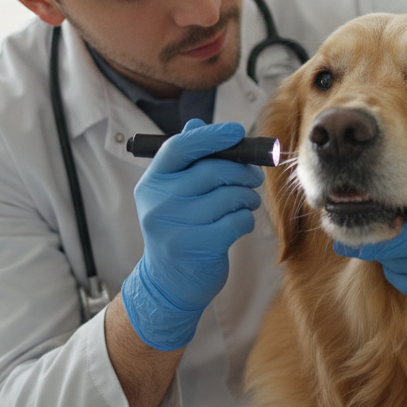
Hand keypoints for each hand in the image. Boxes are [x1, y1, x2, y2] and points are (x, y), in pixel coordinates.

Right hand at [121, 119, 263, 349]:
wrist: (168, 282)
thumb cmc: (178, 228)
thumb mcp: (172, 194)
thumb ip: (186, 161)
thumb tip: (197, 123)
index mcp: (152, 183)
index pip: (180, 147)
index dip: (212, 136)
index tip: (238, 132)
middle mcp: (159, 203)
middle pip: (213, 170)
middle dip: (242, 171)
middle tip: (254, 177)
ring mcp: (177, 226)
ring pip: (230, 196)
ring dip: (246, 197)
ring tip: (245, 202)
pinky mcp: (198, 247)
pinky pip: (237, 221)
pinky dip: (245, 219)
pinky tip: (239, 224)